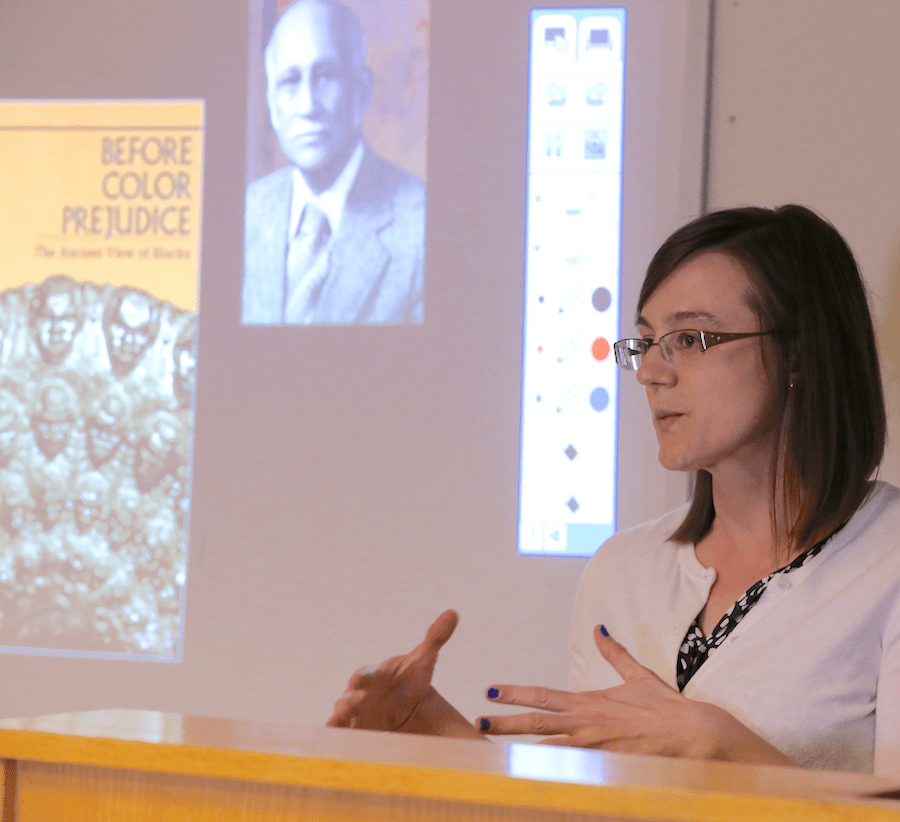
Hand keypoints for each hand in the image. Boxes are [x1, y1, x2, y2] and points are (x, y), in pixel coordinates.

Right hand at [327, 609, 483, 738]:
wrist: (411, 705)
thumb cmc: (413, 678)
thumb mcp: (425, 659)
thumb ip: (436, 637)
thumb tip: (453, 612)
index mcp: (375, 675)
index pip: (366, 674)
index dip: (362, 678)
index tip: (358, 680)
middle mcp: (361, 694)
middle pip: (348, 697)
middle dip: (348, 701)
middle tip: (354, 703)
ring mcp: (357, 714)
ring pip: (342, 717)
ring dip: (340, 720)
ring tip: (340, 723)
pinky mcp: (358, 732)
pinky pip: (345, 736)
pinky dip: (341, 738)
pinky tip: (338, 743)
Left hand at [477, 625, 793, 763]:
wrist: (695, 733)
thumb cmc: (666, 706)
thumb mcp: (637, 675)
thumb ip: (614, 654)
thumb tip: (599, 629)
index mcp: (589, 702)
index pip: (543, 696)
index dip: (514, 693)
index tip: (490, 690)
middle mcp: (586, 725)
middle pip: (537, 724)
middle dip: (505, 724)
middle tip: (479, 723)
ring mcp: (594, 748)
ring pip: (549, 751)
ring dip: (521, 752)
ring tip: (494, 753)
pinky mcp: (606, 767)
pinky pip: (573, 773)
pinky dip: (552, 775)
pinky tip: (533, 777)